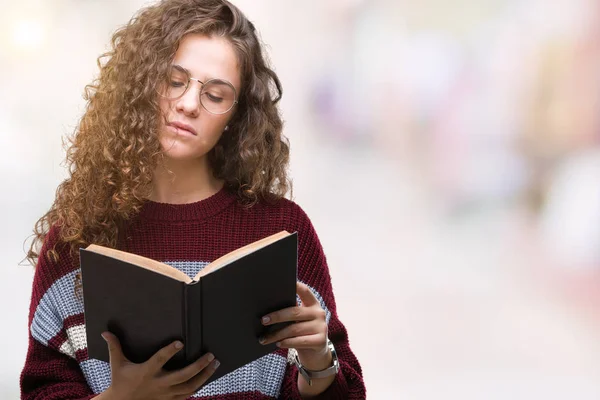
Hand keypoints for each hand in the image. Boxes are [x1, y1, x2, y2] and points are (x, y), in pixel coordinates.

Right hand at [98, 332, 219, 399]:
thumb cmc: (120, 381)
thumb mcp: (117, 364)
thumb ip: (114, 347)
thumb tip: (106, 331)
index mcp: (146, 372)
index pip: (159, 360)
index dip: (170, 351)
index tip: (181, 342)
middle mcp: (158, 384)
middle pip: (182, 376)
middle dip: (198, 366)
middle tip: (210, 355)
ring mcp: (165, 394)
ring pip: (189, 387)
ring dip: (204, 376)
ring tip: (214, 364)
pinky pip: (187, 394)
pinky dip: (199, 385)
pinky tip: (207, 376)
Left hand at [259, 282, 331, 370]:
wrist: (316, 353)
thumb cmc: (302, 333)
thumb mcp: (299, 321)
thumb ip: (291, 313)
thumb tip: (268, 311)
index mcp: (313, 304)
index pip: (305, 291)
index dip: (295, 286)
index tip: (283, 283)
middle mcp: (319, 313)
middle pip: (294, 312)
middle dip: (277, 316)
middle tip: (263, 320)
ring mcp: (321, 327)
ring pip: (294, 329)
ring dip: (276, 334)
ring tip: (264, 338)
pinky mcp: (320, 341)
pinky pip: (299, 341)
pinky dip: (286, 342)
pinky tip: (278, 343)